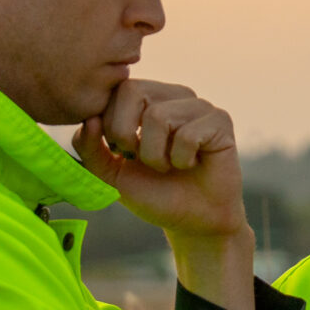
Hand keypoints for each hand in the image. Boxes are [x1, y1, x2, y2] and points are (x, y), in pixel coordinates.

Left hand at [75, 81, 253, 308]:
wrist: (192, 221)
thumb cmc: (154, 193)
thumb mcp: (110, 174)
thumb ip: (89, 148)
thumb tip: (89, 120)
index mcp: (147, 99)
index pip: (118, 88)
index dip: (111, 124)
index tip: (123, 153)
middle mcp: (173, 95)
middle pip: (134, 92)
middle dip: (127, 135)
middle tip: (142, 160)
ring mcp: (199, 106)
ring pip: (158, 116)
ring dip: (156, 155)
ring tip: (169, 166)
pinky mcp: (220, 122)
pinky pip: (188, 134)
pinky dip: (182, 159)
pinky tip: (191, 166)